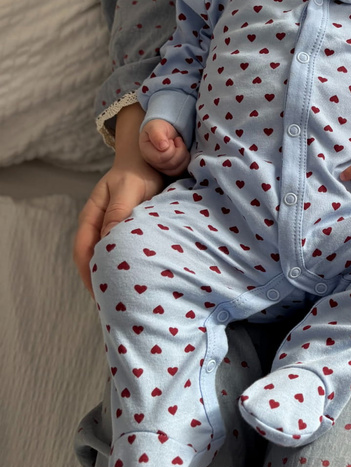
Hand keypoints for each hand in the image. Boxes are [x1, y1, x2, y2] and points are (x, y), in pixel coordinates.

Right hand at [73, 104, 164, 295]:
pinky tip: (140, 281)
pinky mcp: (128, 232)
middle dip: (100, 282)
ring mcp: (112, 230)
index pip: (83, 251)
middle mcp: (99, 226)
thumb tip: (108, 240)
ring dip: (115, 277)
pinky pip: (124, 254)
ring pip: (109, 259)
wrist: (150, 160)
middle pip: (92, 260)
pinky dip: (128, 268)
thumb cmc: (139, 173)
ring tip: (126, 299)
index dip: (89, 273)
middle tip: (114, 306)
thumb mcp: (129, 189)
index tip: (100, 293)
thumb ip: (119, 212)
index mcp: (92, 217)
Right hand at [139, 118, 189, 175]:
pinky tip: (183, 151)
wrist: (165, 131)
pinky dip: (186, 160)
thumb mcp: (155, 127)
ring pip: (177, 169)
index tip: (171, 139)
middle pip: (171, 164)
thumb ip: (157, 135)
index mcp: (147, 152)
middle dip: (178, 150)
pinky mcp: (170, 170)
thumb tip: (163, 146)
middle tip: (176, 140)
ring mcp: (162, 168)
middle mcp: (153, 163)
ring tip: (179, 145)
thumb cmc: (158, 128)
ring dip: (183, 154)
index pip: (161, 158)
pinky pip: (181, 170)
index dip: (170, 148)